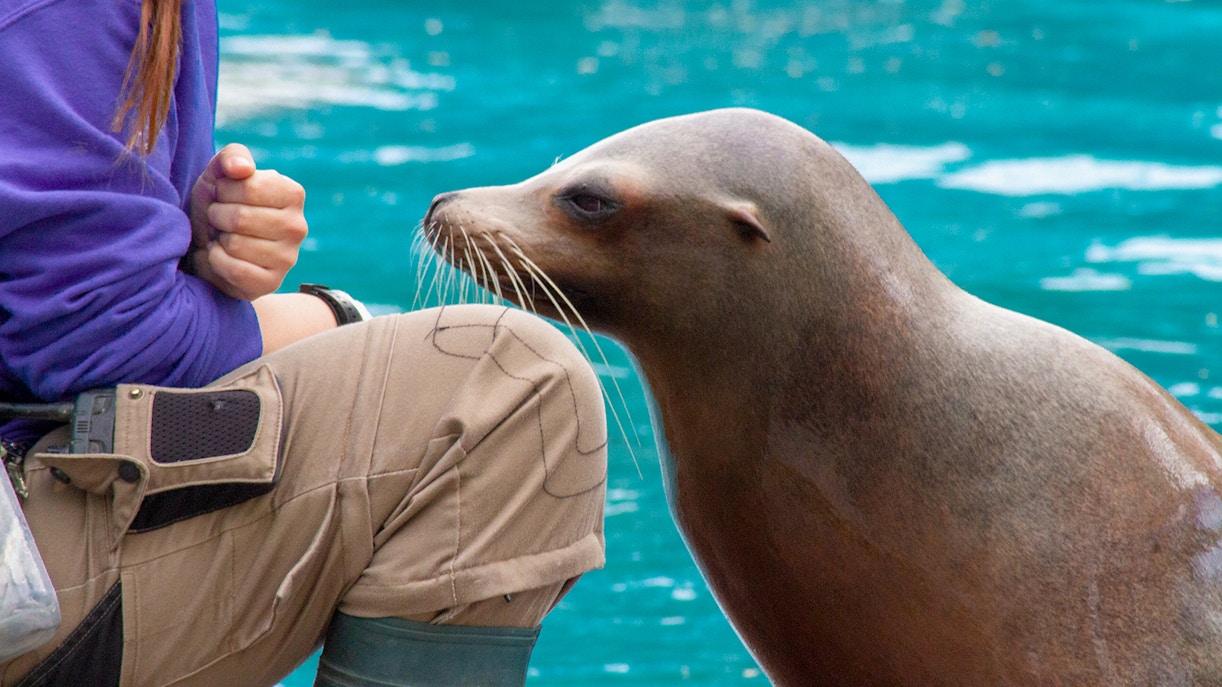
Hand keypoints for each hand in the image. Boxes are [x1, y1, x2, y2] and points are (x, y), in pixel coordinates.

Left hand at [187, 143, 307, 300]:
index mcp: (293, 194)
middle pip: (240, 218)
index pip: (248, 186)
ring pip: (236, 244)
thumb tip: (243, 169)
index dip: (224, 190)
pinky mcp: (272, 283)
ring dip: (217, 239)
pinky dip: (216, 261)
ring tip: (222, 237)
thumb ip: (232, 156)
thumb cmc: (219, 204)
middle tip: (219, 219)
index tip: (224, 195)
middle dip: (217, 216)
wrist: (208, 243)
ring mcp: (288, 257)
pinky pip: (235, 270)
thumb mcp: (221, 173)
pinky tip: (220, 256)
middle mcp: (298, 226)